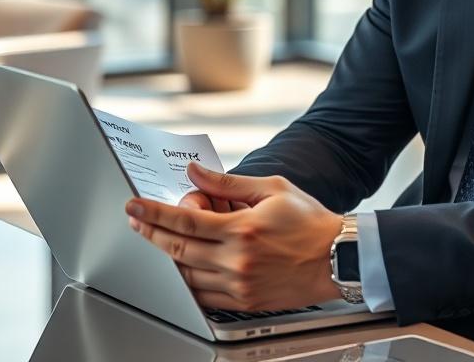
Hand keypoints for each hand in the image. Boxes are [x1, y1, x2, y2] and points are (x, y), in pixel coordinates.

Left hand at [126, 163, 342, 311]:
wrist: (338, 258)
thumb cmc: (310, 221)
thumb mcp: (272, 189)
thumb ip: (228, 184)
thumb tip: (195, 172)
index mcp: (242, 229)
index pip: (185, 221)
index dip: (154, 213)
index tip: (135, 206)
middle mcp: (237, 260)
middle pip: (178, 249)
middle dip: (151, 233)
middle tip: (136, 221)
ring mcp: (239, 284)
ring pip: (186, 275)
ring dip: (169, 256)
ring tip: (164, 238)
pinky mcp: (244, 301)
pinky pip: (203, 296)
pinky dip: (188, 281)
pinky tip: (185, 266)